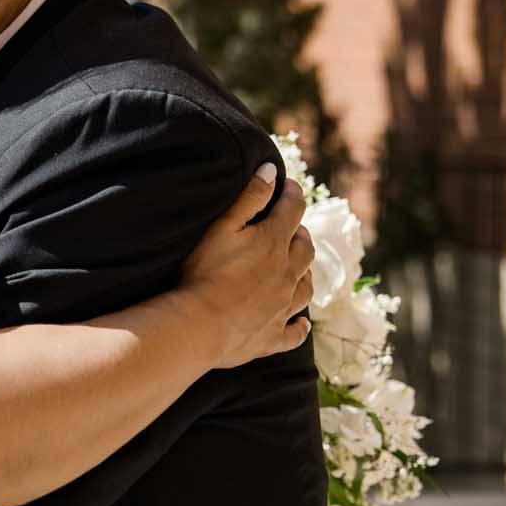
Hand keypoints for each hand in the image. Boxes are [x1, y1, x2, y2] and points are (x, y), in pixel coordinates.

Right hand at [180, 163, 315, 368]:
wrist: (198, 326)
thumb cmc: (205, 272)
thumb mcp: (224, 225)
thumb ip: (250, 196)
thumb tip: (272, 170)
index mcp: (275, 243)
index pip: (293, 209)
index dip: (292, 193)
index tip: (289, 185)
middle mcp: (288, 274)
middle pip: (306, 248)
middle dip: (300, 233)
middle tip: (291, 228)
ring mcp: (283, 307)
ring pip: (306, 287)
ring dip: (304, 275)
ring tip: (297, 270)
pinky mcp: (273, 336)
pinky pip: (295, 331)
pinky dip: (299, 325)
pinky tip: (301, 323)